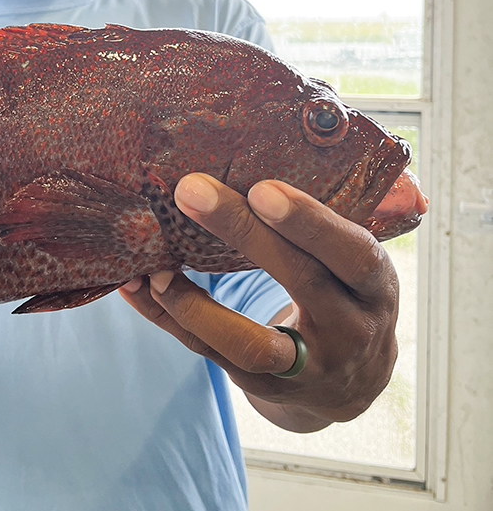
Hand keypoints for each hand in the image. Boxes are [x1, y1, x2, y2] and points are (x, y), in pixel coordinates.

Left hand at [120, 174, 398, 430]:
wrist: (351, 384)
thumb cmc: (346, 292)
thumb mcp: (358, 259)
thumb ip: (335, 210)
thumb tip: (315, 123)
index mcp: (376, 285)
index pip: (352, 253)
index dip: (311, 223)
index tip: (263, 188)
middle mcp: (350, 330)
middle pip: (301, 283)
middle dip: (243, 235)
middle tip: (190, 191)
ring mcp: (307, 368)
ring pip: (251, 344)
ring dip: (195, 304)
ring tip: (153, 266)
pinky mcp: (262, 387)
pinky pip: (209, 355)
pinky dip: (169, 318)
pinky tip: (135, 286)